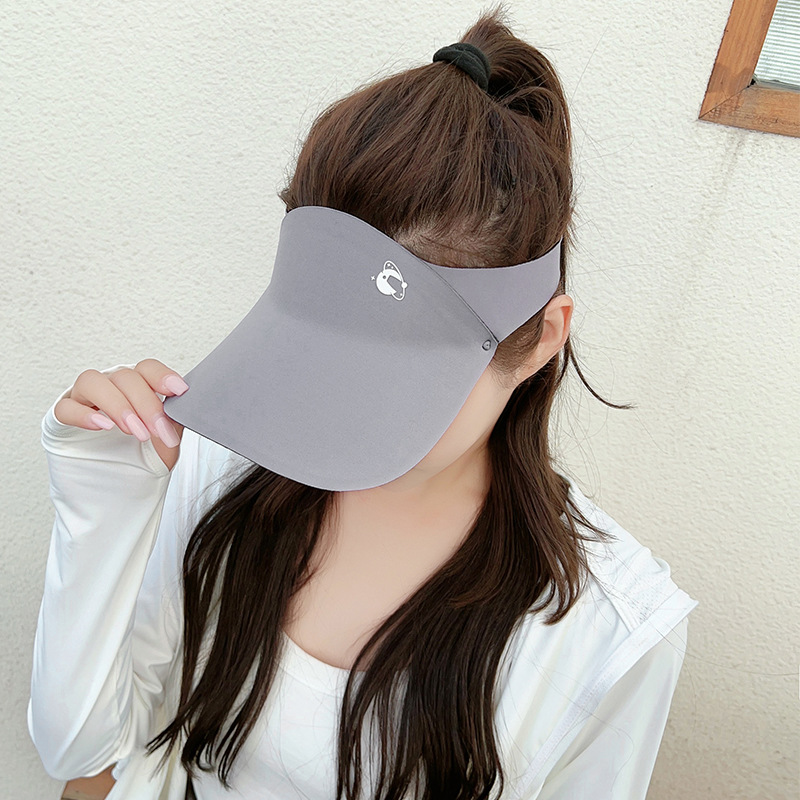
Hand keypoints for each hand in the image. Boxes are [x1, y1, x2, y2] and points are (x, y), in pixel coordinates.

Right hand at [53, 358, 186, 470]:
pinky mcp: (62, 420)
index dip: (162, 375)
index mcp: (137, 387)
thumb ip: (172, 424)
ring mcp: (84, 400)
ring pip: (93, 382)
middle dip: (145, 403)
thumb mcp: (164, 444)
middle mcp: (110, 387)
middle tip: (156, 430)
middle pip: (125, 377)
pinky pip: (65, 408)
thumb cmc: (140, 459)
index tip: (178, 390)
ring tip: (133, 430)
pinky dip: (84, 414)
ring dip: (117, 404)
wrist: (115, 490)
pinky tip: (102, 426)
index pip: (147, 368)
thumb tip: (183, 409)